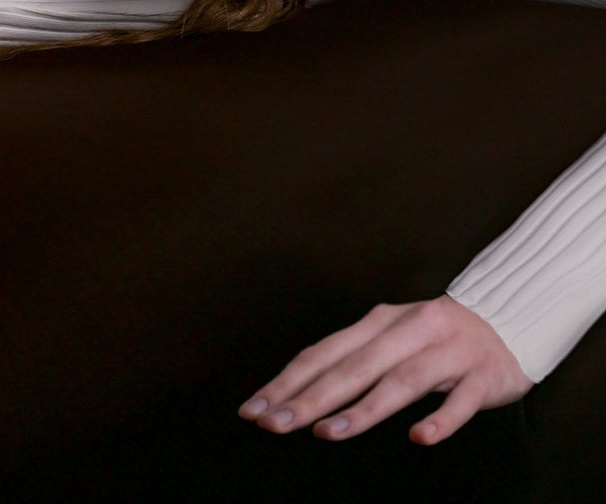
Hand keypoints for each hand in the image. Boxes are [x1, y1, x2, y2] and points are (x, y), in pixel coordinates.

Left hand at [241, 297, 529, 444]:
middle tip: (273, 424)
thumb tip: (299, 389)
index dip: (286, 382)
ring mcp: (445, 354)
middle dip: (308, 397)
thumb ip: (353, 360)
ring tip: (327, 432)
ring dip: (362, 409)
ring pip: (399, 382)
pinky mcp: (482, 376)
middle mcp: (405, 333)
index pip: (321, 354)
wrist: (506, 321)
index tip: (253, 411)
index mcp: (375, 324)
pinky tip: (418, 438)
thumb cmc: (434, 339)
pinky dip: (438, 419)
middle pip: (350, 367)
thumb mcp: (389, 339)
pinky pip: (460, 402)